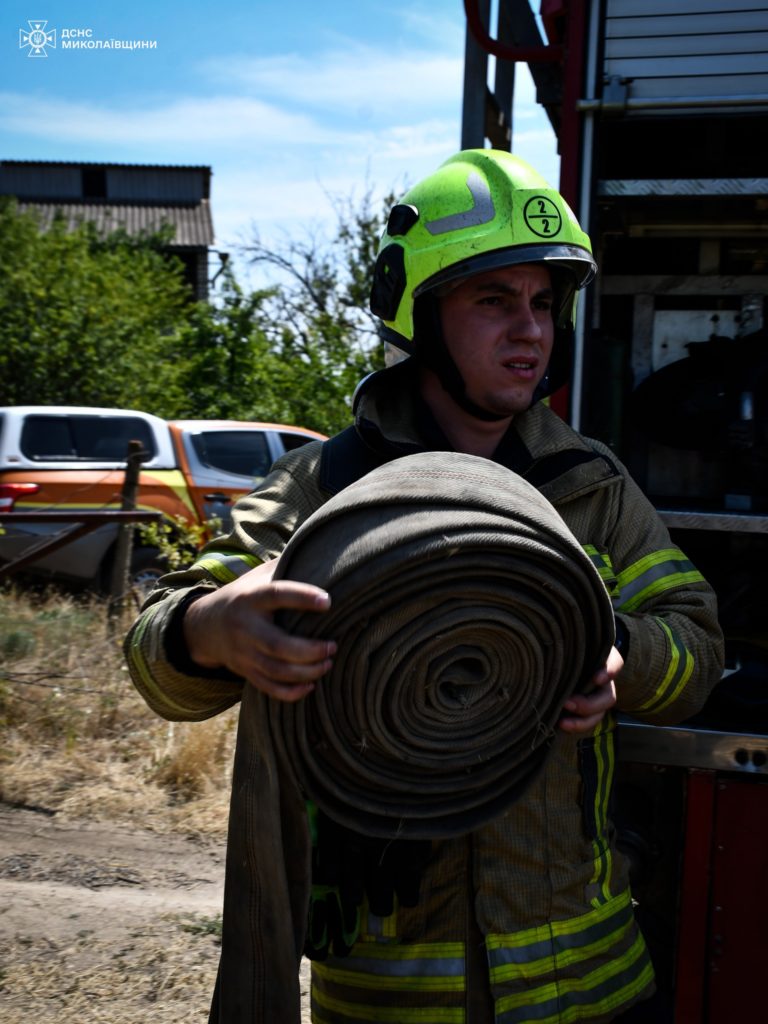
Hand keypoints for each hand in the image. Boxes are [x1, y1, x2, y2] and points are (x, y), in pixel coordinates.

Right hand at [182, 559, 335, 701]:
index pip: (277, 595)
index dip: (302, 597)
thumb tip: (321, 551)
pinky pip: (268, 688)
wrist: (204, 625)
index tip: (328, 601)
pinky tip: (310, 684)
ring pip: (275, 670)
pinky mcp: (245, 671)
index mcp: (251, 598)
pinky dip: (291, 692)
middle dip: (310, 650)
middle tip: (333, 646)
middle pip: (277, 645)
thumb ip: (285, 566)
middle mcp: (245, 627)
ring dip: (306, 672)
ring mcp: (243, 653)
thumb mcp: (257, 576)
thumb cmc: (244, 595)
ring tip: (328, 663)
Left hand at [558, 645, 621, 733]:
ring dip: (581, 722)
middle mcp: (604, 683)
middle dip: (588, 704)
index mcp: (604, 663)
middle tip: (567, 703)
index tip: (597, 678)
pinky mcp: (585, 709)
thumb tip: (563, 646)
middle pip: (607, 698)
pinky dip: (575, 726)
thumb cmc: (575, 651)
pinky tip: (560, 725)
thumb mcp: (577, 646)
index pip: (613, 664)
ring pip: (597, 715)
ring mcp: (596, 698)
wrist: (574, 658)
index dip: (608, 671)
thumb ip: (574, 643)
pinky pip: (585, 722)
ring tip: (563, 722)